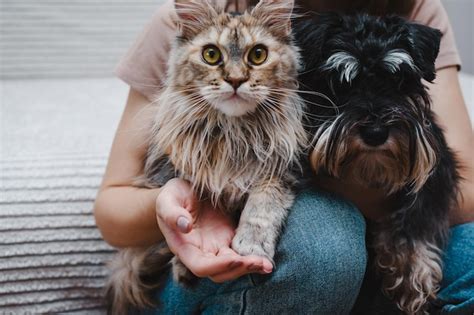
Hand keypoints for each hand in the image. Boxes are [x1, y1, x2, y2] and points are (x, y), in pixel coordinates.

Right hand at [156, 178, 272, 282]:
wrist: (182, 193)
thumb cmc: (171, 197)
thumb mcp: (167, 200)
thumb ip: (172, 213)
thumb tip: (185, 226)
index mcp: (184, 247)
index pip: (200, 266)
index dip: (218, 266)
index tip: (235, 258)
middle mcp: (201, 252)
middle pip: (220, 273)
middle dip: (239, 270)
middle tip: (259, 262)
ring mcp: (215, 247)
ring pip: (232, 267)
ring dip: (249, 267)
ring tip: (267, 264)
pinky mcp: (227, 238)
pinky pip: (240, 253)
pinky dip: (252, 257)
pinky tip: (266, 258)